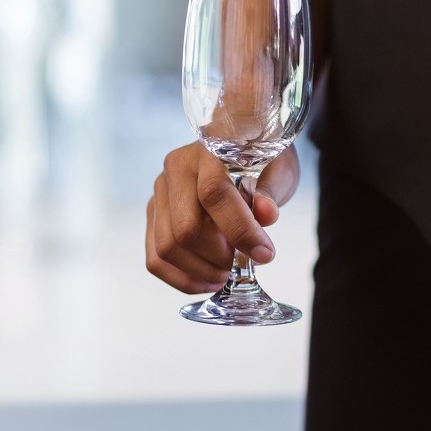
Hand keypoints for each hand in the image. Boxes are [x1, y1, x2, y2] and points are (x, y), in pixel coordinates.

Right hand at [145, 143, 300, 293]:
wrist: (242, 152)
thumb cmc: (263, 164)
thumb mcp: (277, 172)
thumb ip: (270, 193)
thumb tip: (266, 215)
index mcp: (208, 149)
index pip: (214, 193)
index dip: (240, 229)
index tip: (264, 253)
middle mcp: (176, 169)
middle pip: (186, 228)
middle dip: (219, 257)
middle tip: (243, 264)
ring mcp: (160, 193)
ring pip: (167, 247)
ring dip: (200, 271)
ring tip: (227, 274)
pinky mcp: (153, 215)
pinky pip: (155, 259)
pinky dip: (182, 278)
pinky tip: (208, 280)